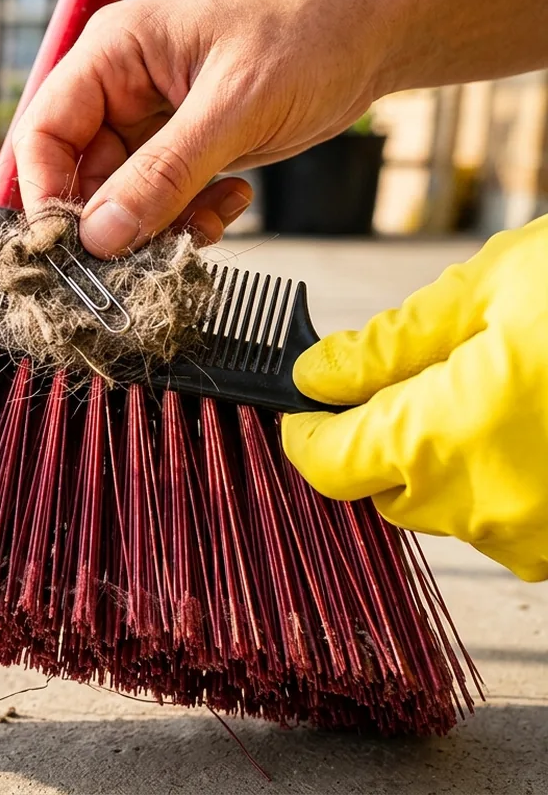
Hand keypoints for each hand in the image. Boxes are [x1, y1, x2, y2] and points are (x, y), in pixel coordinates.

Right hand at [12, 0, 547, 256]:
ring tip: (203, 224)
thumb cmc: (313, 30)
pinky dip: (190, 219)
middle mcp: (123, 90)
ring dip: (158, 227)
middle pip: (80, 175)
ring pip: (123, 200)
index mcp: (114, 55)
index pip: (44, 133)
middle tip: (143, 256)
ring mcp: (155, 124)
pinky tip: (229, 202)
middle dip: (113, 222)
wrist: (379, 32)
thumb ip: (164, 174)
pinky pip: (164, 204)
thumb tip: (101, 236)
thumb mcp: (234, 105)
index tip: (70, 247)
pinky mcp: (188, 152)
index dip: (47, 193)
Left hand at [281, 215, 547, 581]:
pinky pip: (507, 521)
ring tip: (481, 391)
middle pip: (382, 488)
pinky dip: (497, 480)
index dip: (305, 435)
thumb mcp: (486, 293)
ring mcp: (537, 535)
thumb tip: (317, 374)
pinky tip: (524, 425)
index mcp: (442, 439)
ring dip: (439, 461)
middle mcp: (483, 505)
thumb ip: (387, 347)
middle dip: (374, 441)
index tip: (303, 409)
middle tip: (399, 383)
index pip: (326, 464)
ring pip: (445, 507)